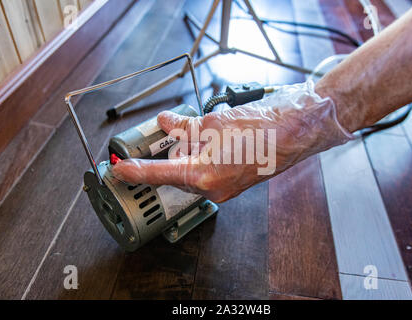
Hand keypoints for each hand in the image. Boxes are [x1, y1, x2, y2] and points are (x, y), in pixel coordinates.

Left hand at [112, 82, 352, 202]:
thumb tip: (166, 124)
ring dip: (189, 154)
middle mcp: (211, 188)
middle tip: (166, 135)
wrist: (294, 134)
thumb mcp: (214, 121)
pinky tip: (212, 142)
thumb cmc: (262, 128)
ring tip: (203, 134)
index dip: (134, 172)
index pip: (158, 174)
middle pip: (175, 173)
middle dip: (170, 154)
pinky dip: (202, 158)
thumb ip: (185, 126)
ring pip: (192, 172)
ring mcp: (222, 190)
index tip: (117, 171)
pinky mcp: (231, 185)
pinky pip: (206, 173)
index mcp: (204, 175)